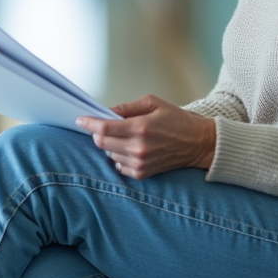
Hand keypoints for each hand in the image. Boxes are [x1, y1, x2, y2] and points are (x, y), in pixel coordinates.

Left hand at [76, 95, 215, 179]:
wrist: (198, 143)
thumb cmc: (176, 119)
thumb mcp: (152, 103)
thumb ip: (126, 107)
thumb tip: (106, 112)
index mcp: (140, 127)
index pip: (104, 128)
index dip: (89, 124)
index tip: (79, 120)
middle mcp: (138, 147)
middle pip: (102, 144)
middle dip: (97, 134)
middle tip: (100, 126)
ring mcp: (140, 163)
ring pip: (109, 155)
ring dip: (109, 145)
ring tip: (121, 137)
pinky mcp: (143, 173)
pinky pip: (119, 166)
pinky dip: (118, 157)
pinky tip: (128, 149)